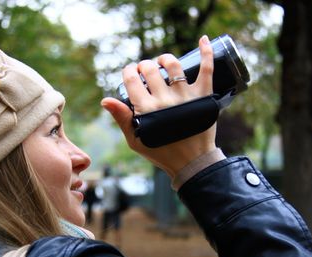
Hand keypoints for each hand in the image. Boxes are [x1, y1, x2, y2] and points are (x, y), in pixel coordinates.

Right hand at [101, 35, 217, 178]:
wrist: (192, 162)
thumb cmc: (161, 152)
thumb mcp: (135, 140)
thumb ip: (121, 118)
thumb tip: (105, 100)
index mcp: (146, 110)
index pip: (132, 79)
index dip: (128, 71)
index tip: (130, 73)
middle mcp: (165, 100)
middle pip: (150, 69)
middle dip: (144, 65)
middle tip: (145, 71)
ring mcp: (185, 97)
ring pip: (173, 66)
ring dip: (165, 59)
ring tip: (162, 62)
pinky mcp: (203, 96)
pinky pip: (206, 70)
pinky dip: (206, 52)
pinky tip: (204, 40)